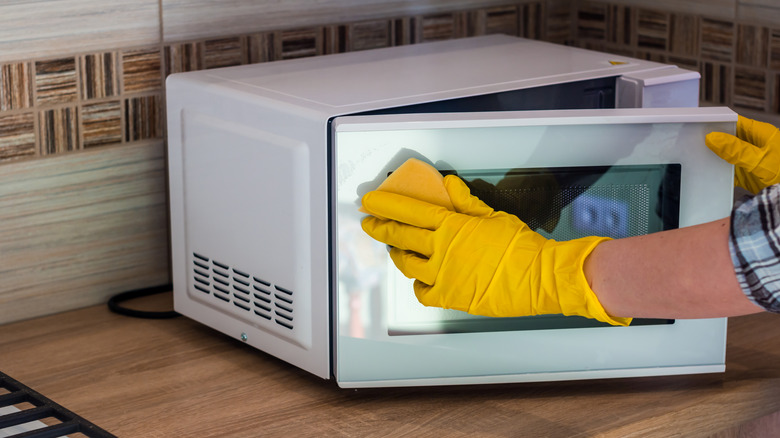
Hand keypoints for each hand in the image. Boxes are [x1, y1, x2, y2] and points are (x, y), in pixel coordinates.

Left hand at [360, 175, 630, 325]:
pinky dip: (418, 284)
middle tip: (369, 223)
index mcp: (451, 226)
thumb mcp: (492, 216)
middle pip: (400, 236)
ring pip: (406, 263)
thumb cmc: (520, 246)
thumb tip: (449, 184)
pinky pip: (422, 292)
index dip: (385, 205)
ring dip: (397, 254)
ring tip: (395, 249)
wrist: (539, 276)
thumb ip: (466, 201)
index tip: (369, 202)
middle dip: (380, 228)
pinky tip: (420, 278)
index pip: (409, 211)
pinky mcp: (449, 297)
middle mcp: (441, 250)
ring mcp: (442, 275)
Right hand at [705, 115, 779, 193]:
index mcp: (760, 133)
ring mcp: (750, 160)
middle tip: (696, 145)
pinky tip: (712, 176)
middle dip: (713, 143)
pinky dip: (720, 175)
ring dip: (716, 160)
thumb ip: (735, 149)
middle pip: (728, 139)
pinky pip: (728, 172)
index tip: (700, 128)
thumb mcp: (759, 160)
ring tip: (701, 161)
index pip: (734, 122)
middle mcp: (754, 145)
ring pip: (726, 156)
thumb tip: (713, 138)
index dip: (717, 123)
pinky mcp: (747, 175)